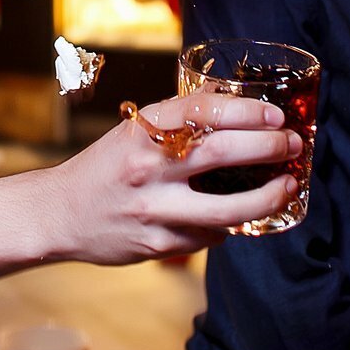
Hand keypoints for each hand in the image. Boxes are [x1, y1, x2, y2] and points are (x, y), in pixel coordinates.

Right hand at [40, 92, 297, 262]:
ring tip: (286, 186)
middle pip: (222, 154)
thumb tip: (233, 105)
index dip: (246, 111)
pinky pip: (210, 236)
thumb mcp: (132, 132)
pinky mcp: (158, 244)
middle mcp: (147, 167)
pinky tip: (235, 217)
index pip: (202, 110)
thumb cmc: (104, 167)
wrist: (58, 214)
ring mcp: (154, 209)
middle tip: (291, 145)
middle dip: (267, 148)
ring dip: (267, 197)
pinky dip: (229, 226)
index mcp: (141, 131)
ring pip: (228, 208)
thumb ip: (176, 122)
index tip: (274, 116)